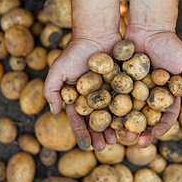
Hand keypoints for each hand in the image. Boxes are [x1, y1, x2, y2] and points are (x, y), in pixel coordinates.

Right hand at [43, 33, 120, 150]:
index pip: (79, 120)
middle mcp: (94, 98)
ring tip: (117, 140)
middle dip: (99, 135)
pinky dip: (127, 114)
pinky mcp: (124, 85)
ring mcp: (110, 92)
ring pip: (112, 115)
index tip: (87, 147)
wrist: (97, 34)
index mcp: (78, 98)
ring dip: (114, 129)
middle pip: (97, 121)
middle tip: (104, 147)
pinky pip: (126, 102)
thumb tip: (54, 113)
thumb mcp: (57, 70)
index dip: (82, 134)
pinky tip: (130, 124)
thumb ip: (51, 91)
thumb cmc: (75, 52)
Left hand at [123, 25, 181, 146]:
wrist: (149, 28)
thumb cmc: (171, 45)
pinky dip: (112, 108)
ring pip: (129, 113)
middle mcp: (150, 96)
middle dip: (140, 132)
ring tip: (119, 134)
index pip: (165, 118)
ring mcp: (134, 90)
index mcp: (167, 96)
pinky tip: (107, 117)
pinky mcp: (120, 82)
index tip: (151, 137)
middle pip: (145, 119)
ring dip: (125, 124)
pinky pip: (116, 98)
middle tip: (133, 140)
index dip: (159, 129)